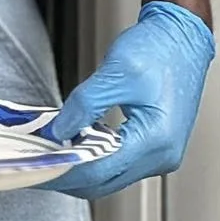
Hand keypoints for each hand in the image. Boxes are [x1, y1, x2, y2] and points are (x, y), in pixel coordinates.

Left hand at [46, 0, 214, 198]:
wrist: (183, 37)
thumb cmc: (159, 49)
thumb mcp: (116, 72)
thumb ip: (84, 104)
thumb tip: (59, 131)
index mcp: (156, 140)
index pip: (99, 171)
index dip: (63, 170)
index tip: (37, 166)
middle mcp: (162, 156)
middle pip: (104, 182)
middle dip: (67, 175)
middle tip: (36, 164)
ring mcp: (161, 155)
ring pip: (110, 177)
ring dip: (80, 168)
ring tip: (51, 153)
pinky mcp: (155, 148)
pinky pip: (119, 164)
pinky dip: (94, 158)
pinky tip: (75, 145)